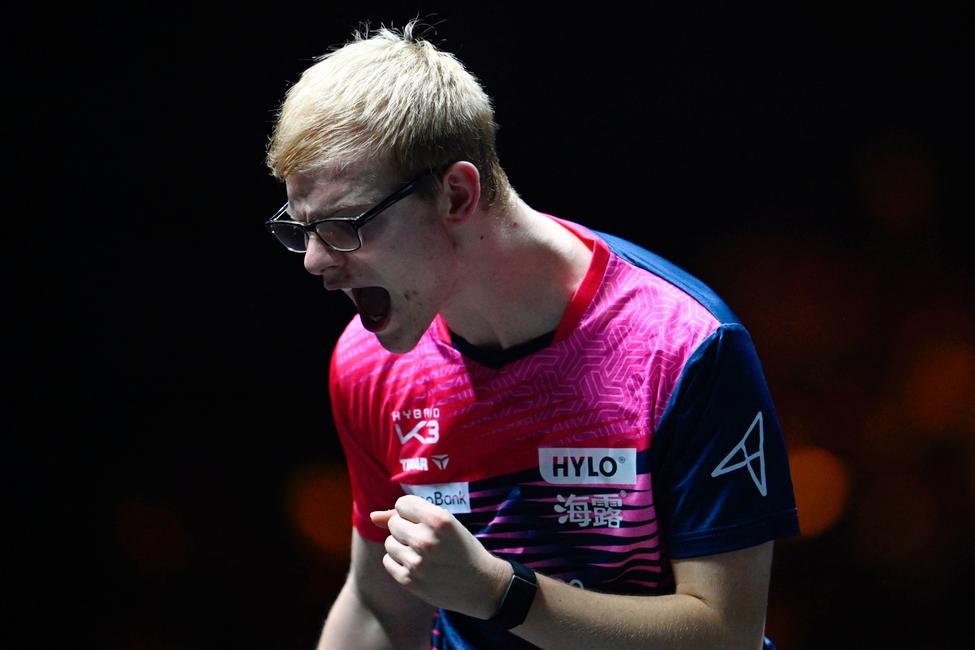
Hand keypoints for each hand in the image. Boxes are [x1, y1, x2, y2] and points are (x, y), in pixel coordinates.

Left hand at [370, 495, 511, 618]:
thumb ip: (407, 515)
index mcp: (438, 520)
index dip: (411, 511)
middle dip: (406, 528)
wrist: (481, 584)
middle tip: (426, 538)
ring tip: (423, 552)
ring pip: (389, 543)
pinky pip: (388, 561)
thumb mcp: (445, 524)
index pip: (402, 504)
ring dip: (402, 545)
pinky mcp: (410, 581)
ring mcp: (416, 562)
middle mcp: (426, 540)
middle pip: (393, 524)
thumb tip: (372, 516)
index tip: (425, 520)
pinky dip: (399, 562)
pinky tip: (417, 565)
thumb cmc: (462, 548)